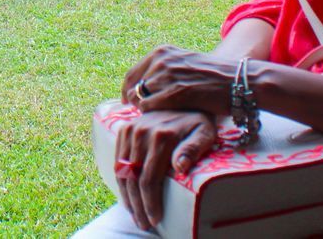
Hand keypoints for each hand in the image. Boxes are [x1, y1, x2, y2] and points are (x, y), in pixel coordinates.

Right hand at [115, 110, 217, 230]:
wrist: (183, 97)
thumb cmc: (198, 121)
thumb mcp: (205, 133)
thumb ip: (193, 149)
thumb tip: (180, 167)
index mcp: (161, 137)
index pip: (149, 179)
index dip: (150, 202)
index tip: (155, 219)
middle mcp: (141, 133)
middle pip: (133, 179)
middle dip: (137, 206)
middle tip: (144, 224)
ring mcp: (130, 130)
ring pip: (122, 172)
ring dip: (126, 196)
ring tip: (135, 214)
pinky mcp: (124, 129)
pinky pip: (117, 160)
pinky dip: (120, 180)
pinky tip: (127, 195)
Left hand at [122, 45, 235, 115]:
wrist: (238, 80)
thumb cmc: (213, 78)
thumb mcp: (184, 65)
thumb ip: (164, 72)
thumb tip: (143, 87)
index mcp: (162, 52)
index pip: (132, 74)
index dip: (129, 91)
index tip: (130, 104)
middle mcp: (161, 60)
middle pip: (132, 87)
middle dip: (135, 102)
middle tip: (142, 116)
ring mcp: (168, 74)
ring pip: (140, 98)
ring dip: (145, 111)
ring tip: (156, 119)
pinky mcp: (175, 91)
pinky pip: (149, 106)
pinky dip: (153, 115)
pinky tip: (164, 120)